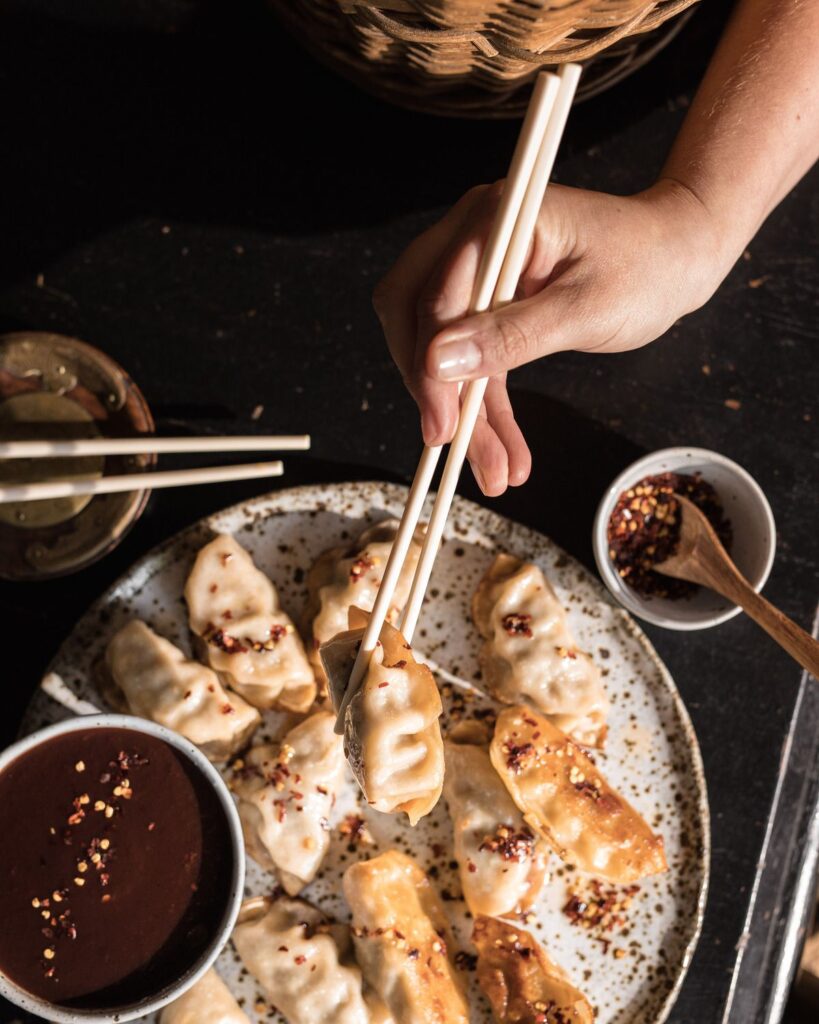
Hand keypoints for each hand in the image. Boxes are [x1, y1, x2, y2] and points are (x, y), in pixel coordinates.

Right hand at [373, 178, 725, 495]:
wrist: (679, 256)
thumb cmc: (647, 267)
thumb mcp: (585, 309)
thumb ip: (511, 335)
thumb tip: (437, 362)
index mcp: (495, 220)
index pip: (434, 296)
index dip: (429, 366)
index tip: (442, 426)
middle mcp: (474, 236)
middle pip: (415, 317)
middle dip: (431, 389)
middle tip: (450, 445)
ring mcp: (479, 269)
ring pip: (440, 347)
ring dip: (461, 409)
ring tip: (493, 471)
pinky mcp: (490, 301)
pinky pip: (470, 358)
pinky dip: (483, 404)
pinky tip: (502, 451)